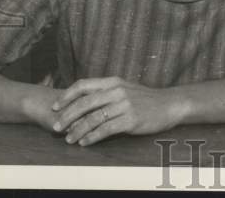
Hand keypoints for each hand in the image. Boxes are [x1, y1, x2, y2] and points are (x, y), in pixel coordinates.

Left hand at [49, 77, 182, 145]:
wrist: (169, 104)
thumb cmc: (145, 99)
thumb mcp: (125, 89)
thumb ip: (106, 93)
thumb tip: (81, 103)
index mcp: (113, 82)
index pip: (84, 85)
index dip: (67, 96)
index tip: (55, 107)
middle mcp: (117, 91)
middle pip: (85, 102)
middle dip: (67, 116)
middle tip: (56, 127)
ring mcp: (124, 105)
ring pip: (93, 118)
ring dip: (78, 130)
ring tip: (69, 139)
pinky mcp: (131, 119)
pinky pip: (106, 129)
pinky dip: (92, 137)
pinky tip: (85, 143)